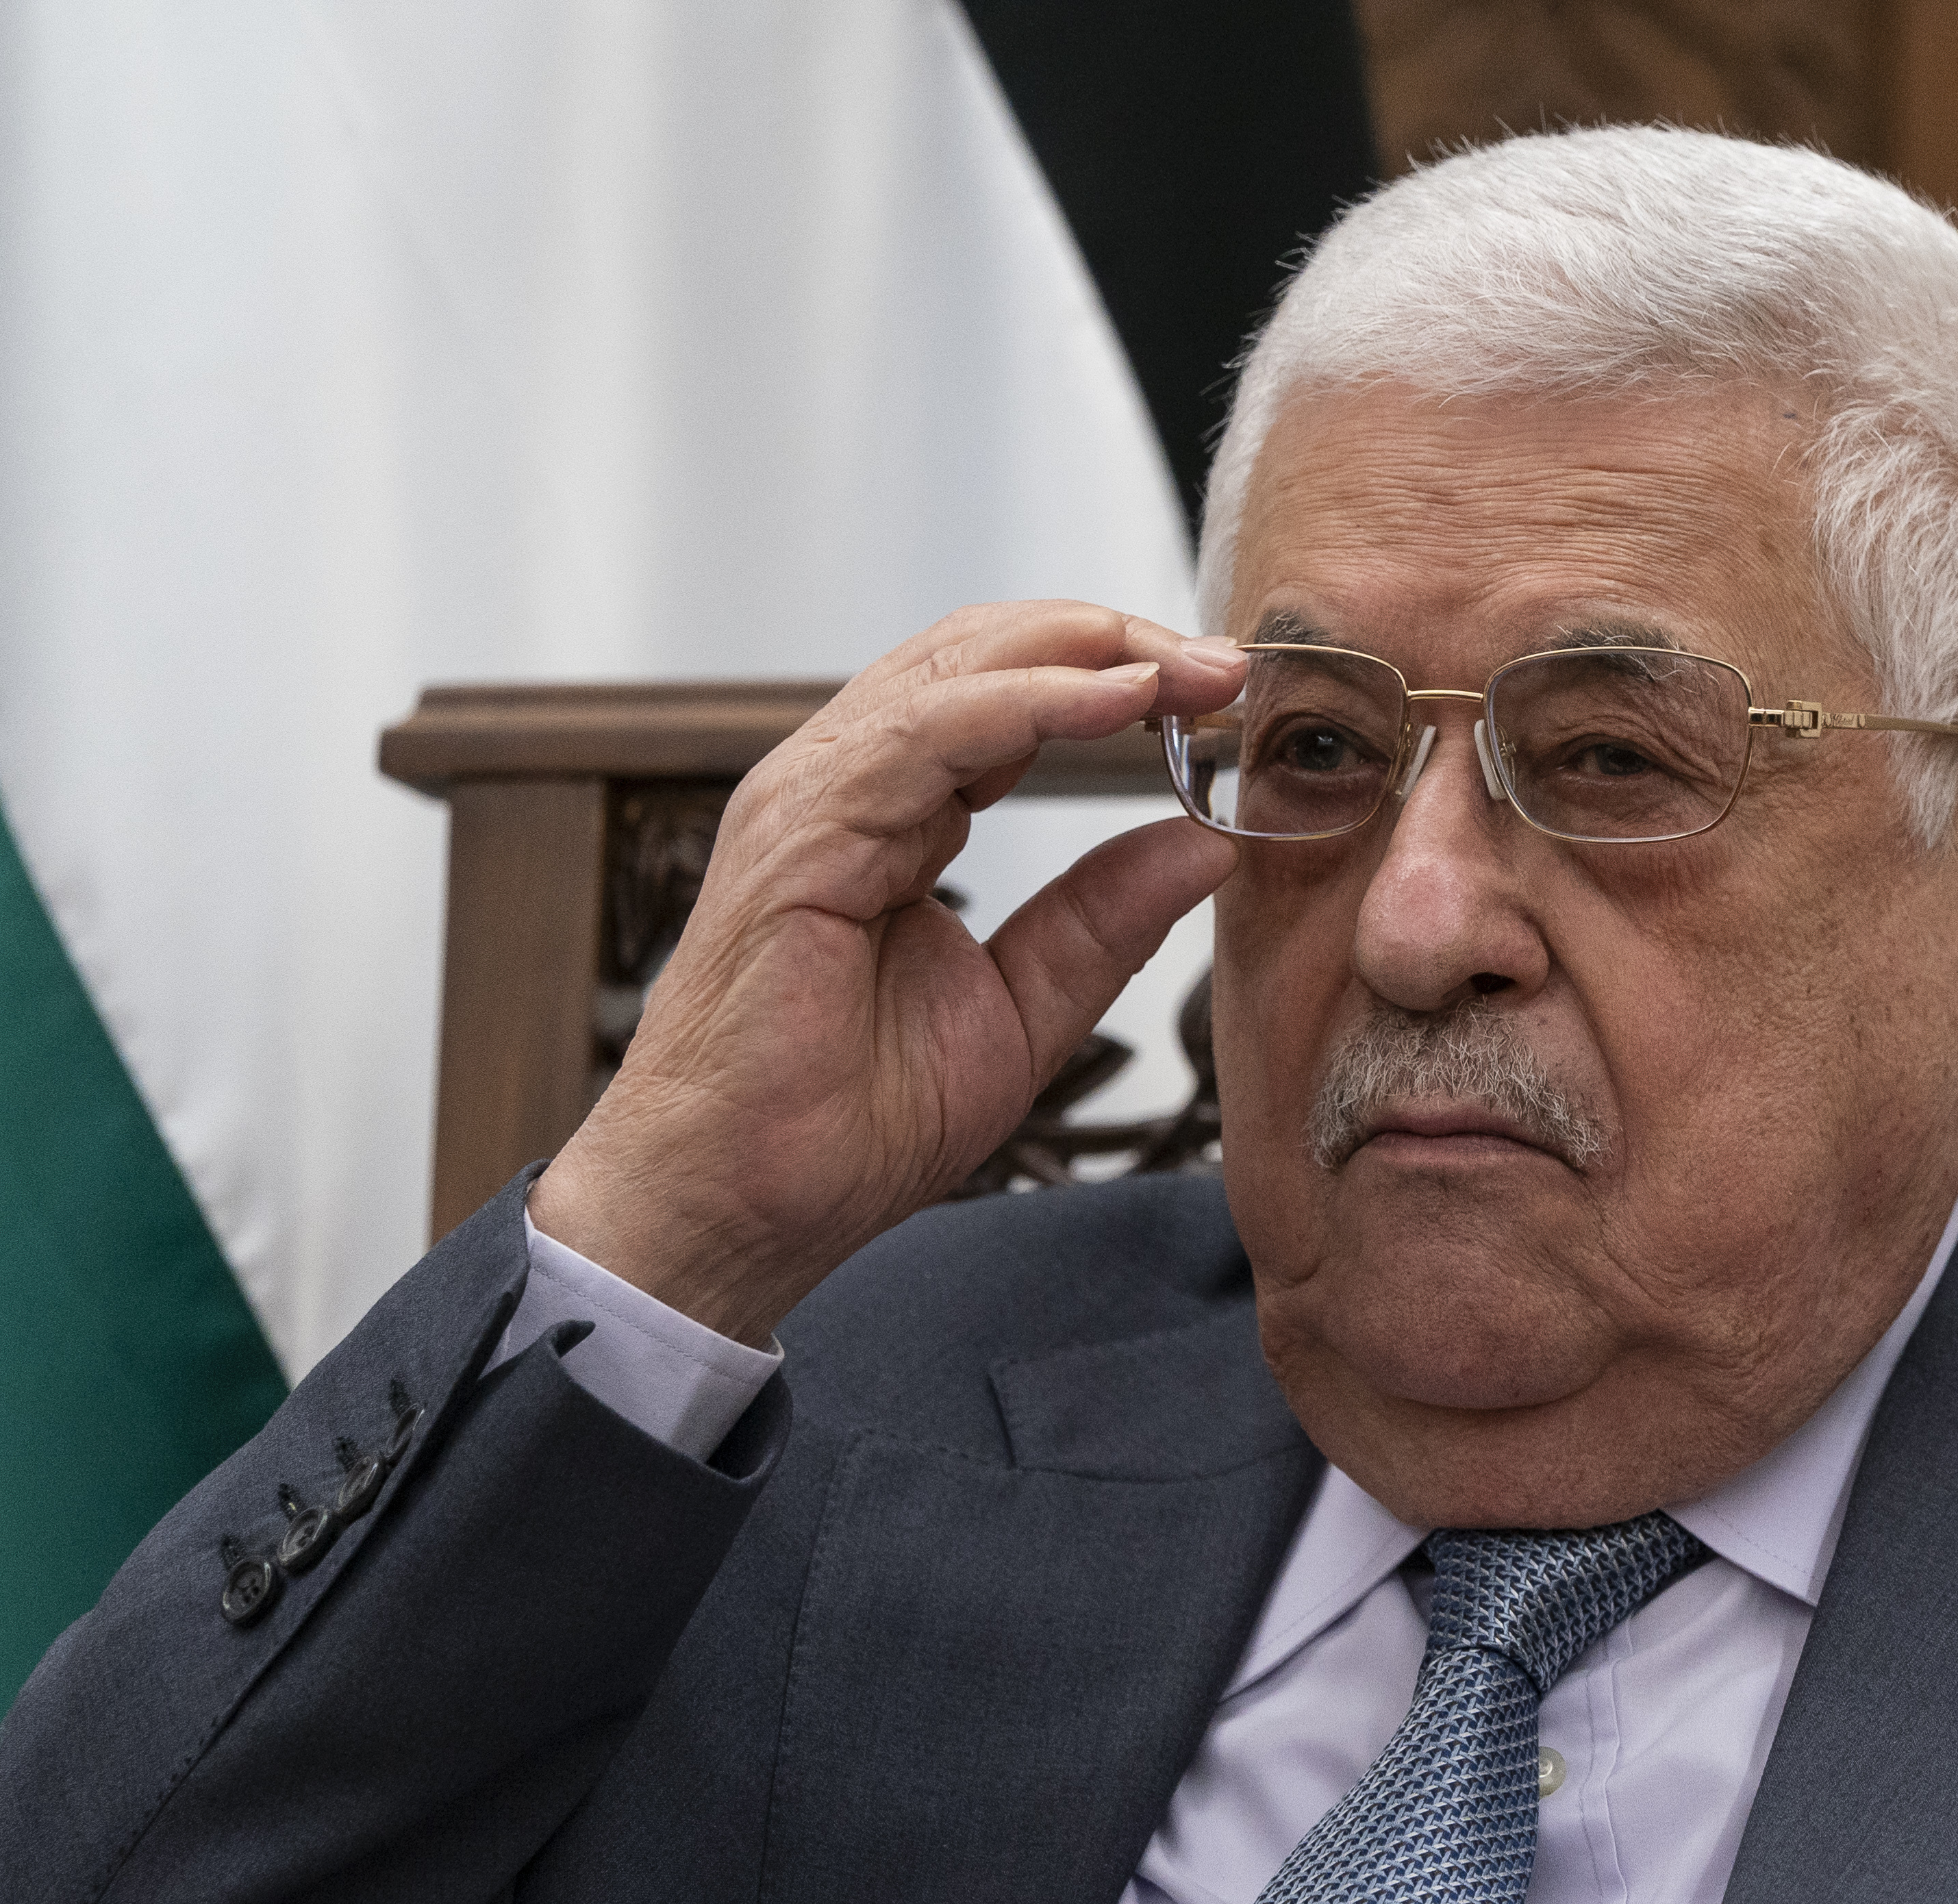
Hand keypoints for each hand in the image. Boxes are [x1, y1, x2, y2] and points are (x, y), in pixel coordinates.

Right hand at [529, 602, 1244, 1344]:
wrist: (735, 1207)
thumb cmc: (836, 1127)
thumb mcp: (1019, 1012)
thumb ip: (1101, 921)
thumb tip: (1204, 843)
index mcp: (889, 817)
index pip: (1005, 700)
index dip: (1114, 681)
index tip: (1218, 695)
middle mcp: (845, 787)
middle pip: (984, 656)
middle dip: (1113, 642)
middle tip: (1222, 663)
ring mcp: (812, 799)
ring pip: (957, 671)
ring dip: (1087, 655)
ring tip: (1188, 667)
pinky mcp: (800, 831)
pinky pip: (929, 733)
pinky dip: (1032, 704)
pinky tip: (1117, 702)